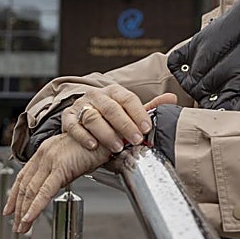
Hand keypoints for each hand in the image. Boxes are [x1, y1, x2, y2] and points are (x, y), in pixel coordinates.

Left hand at [4, 134, 109, 232]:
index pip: (23, 176)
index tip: (10, 208)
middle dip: (18, 208)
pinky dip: (35, 206)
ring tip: (22, 227)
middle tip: (16, 225)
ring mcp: (51, 160)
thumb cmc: (95, 144)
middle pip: (24, 186)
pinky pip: (44, 191)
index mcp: (45, 151)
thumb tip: (54, 186)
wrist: (107, 133)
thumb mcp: (71, 158)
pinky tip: (30, 217)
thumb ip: (60, 171)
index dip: (15, 194)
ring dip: (24, 211)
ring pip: (31, 190)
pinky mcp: (61, 167)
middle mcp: (44, 154)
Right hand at [61, 85, 177, 153]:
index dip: (138, 113)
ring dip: (106, 133)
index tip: (147, 128)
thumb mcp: (129, 112)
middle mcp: (97, 96)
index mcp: (114, 92)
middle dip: (124, 125)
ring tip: (116, 146)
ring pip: (92, 117)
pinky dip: (82, 136)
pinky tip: (93, 146)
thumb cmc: (110, 118)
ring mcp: (81, 106)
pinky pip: (72, 126)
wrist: (82, 121)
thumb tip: (172, 98)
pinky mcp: (67, 118)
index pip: (128, 99)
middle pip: (111, 108)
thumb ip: (149, 108)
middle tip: (135, 139)